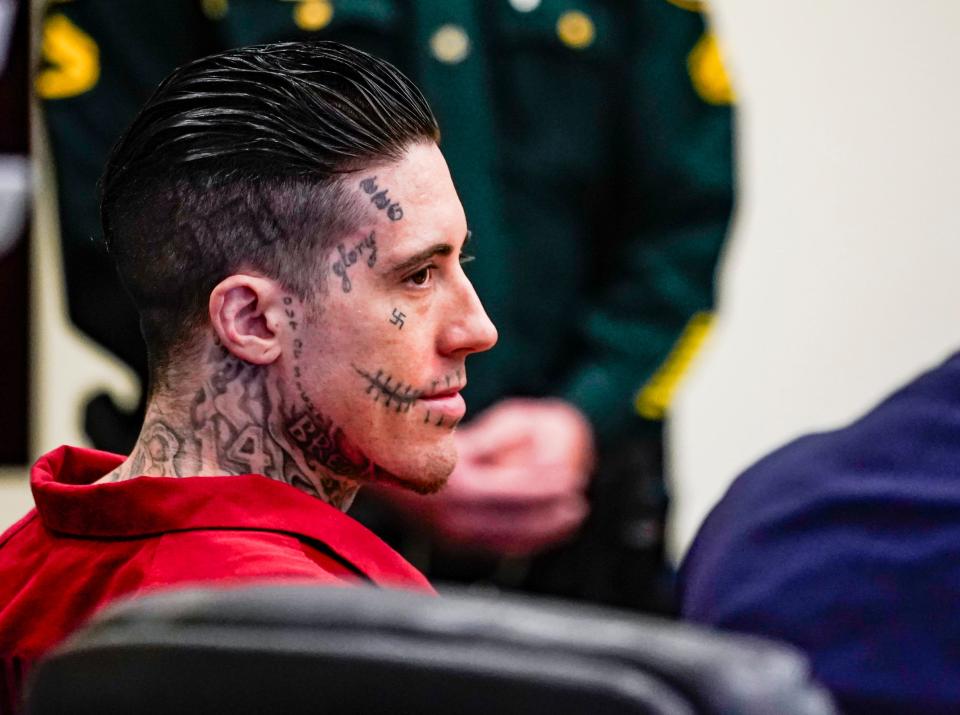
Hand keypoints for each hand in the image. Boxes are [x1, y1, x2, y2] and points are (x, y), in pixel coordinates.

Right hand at [385, 398, 594, 556]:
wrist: (370, 462)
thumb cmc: (420, 438)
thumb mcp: (459, 436)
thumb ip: (494, 442)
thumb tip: (538, 442)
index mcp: (459, 484)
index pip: (515, 489)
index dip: (547, 483)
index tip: (574, 476)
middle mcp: (453, 515)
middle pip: (516, 519)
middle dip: (552, 513)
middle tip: (582, 503)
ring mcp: (449, 533)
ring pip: (507, 538)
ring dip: (542, 530)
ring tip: (571, 519)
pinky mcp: (448, 541)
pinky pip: (494, 545)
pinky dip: (522, 539)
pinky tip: (543, 532)